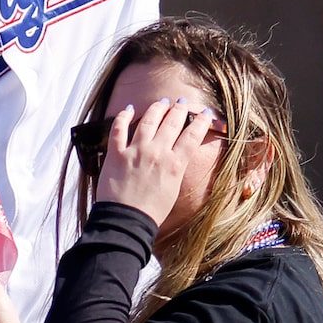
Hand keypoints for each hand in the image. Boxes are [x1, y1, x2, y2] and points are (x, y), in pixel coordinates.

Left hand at [90, 98, 210, 227]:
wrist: (126, 220)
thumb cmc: (152, 211)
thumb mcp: (173, 189)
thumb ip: (175, 169)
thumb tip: (177, 156)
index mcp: (174, 164)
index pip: (192, 136)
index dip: (201, 122)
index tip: (206, 113)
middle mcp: (157, 153)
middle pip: (172, 123)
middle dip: (179, 109)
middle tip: (182, 102)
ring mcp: (135, 151)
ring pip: (148, 120)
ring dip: (157, 108)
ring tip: (162, 102)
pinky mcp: (116, 153)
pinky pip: (119, 129)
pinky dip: (124, 116)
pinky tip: (129, 109)